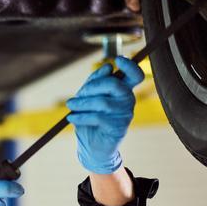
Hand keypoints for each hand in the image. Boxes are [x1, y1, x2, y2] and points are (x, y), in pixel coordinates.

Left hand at [66, 55, 144, 173]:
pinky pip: (97, 118)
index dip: (130, 66)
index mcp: (123, 89)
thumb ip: (95, 81)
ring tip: (71, 107)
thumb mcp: (90, 96)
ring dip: (82, 104)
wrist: (92, 146)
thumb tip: (107, 67)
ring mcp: (125, 115)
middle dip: (91, 87)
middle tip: (75, 96)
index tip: (117, 60)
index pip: (136, 75)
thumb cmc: (91, 118)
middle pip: (114, 84)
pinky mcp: (118, 128)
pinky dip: (81, 116)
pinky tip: (72, 118)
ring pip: (102, 102)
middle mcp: (128, 100)